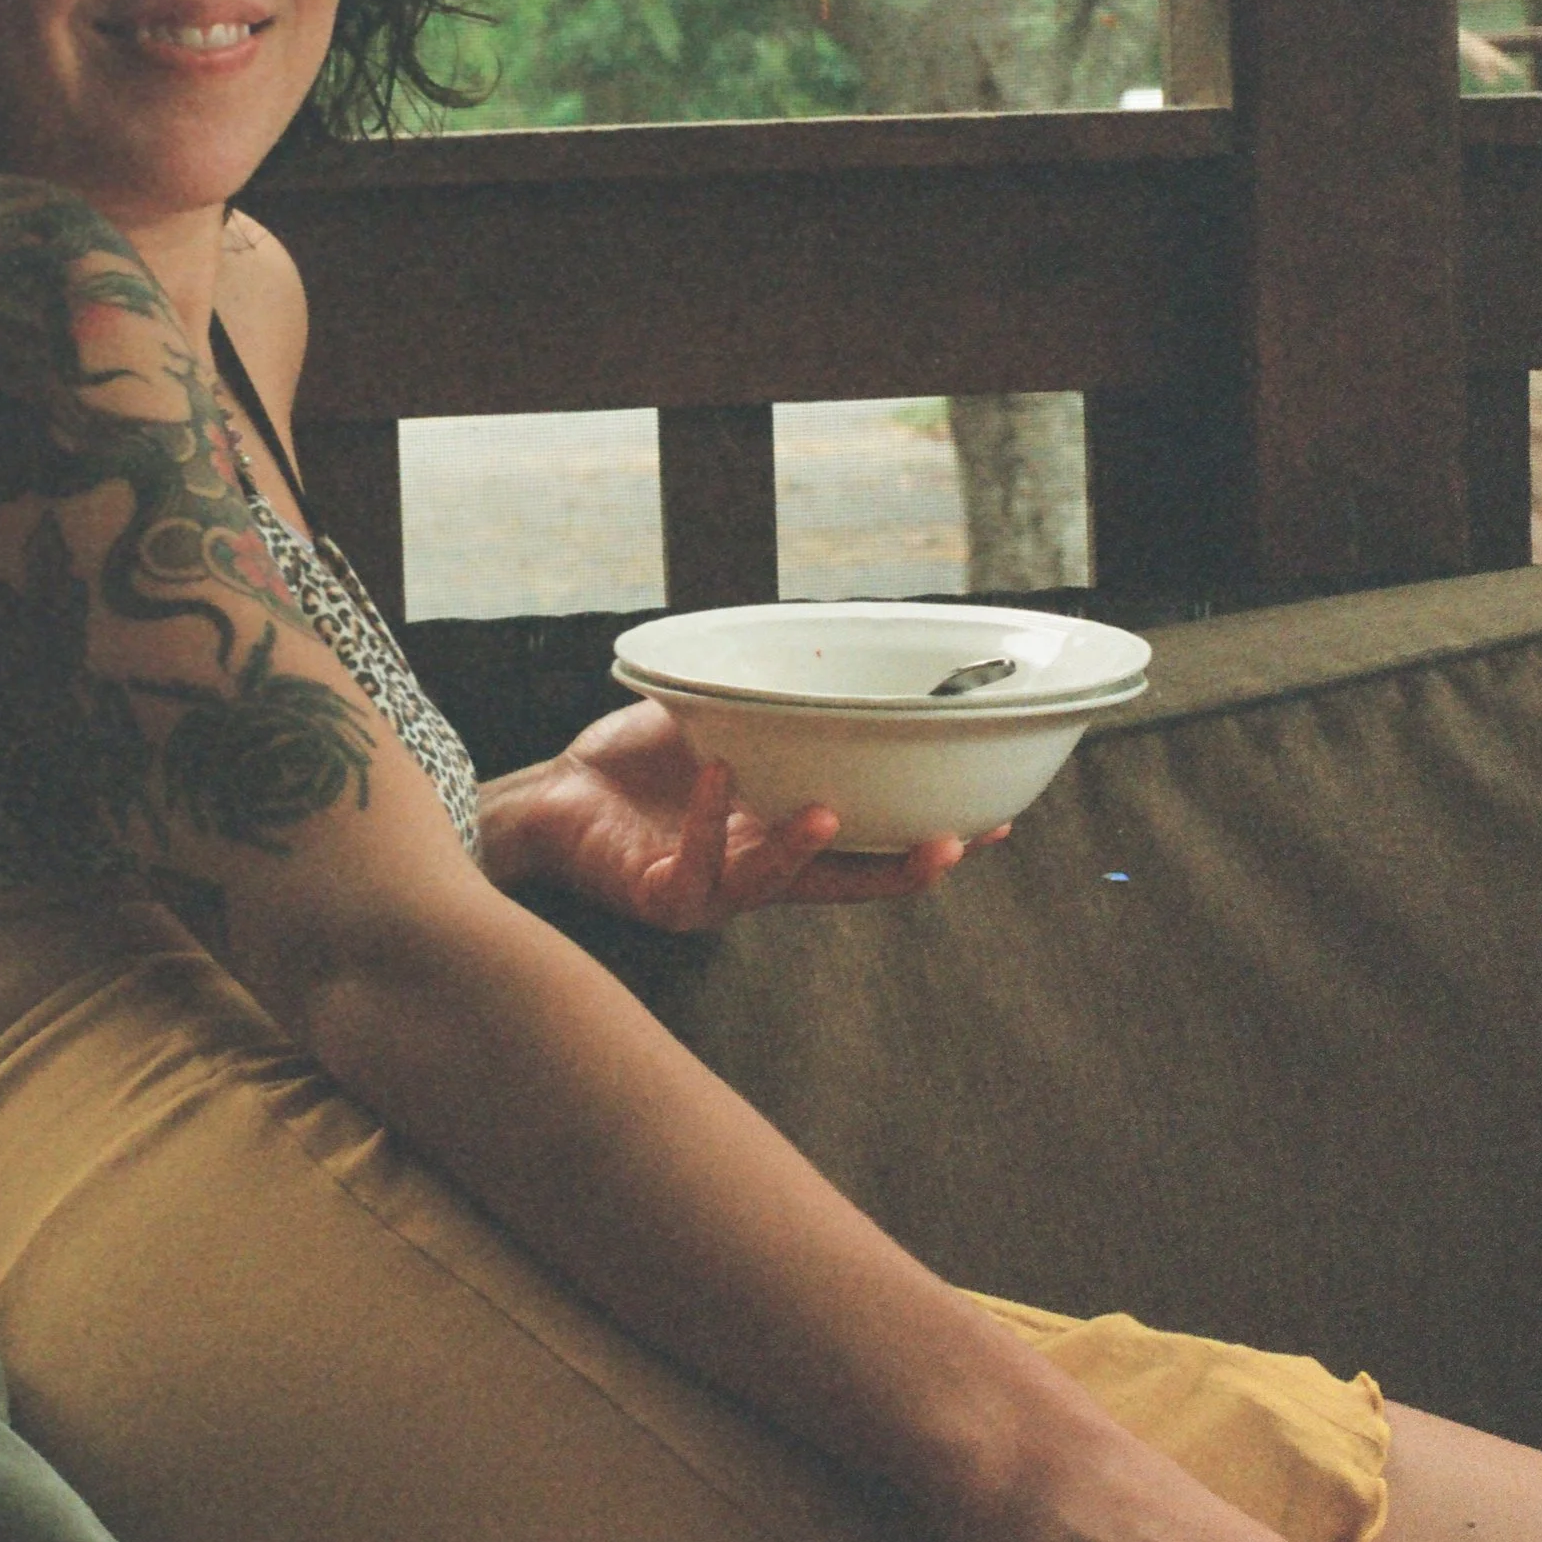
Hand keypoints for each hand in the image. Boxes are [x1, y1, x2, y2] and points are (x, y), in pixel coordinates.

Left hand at [484, 696, 1002, 931]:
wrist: (548, 798)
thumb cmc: (632, 765)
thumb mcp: (718, 724)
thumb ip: (769, 701)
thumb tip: (832, 643)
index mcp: (782, 836)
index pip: (871, 846)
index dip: (926, 838)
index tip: (992, 820)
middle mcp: (759, 873)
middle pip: (847, 882)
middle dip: (901, 868)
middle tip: (952, 844)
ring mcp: (713, 892)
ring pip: (774, 884)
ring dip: (802, 850)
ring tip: (827, 815)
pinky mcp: (662, 898)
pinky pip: (695, 866)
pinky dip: (707, 820)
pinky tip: (716, 775)